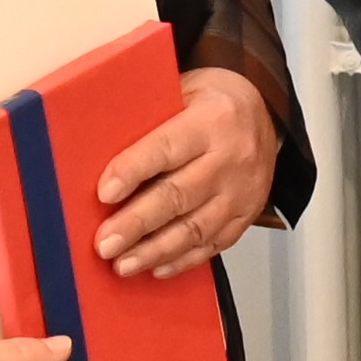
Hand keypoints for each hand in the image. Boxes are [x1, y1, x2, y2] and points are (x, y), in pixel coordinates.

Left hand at [95, 63, 282, 280]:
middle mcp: (231, 157)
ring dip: (155, 250)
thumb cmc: (212, 104)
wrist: (264, 114)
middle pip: (178, 196)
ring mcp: (242, 191)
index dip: (133, 172)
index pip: (166, 149)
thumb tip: (96, 151)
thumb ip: (150, 120)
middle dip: (136, 223)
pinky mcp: (246, 215)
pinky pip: (213, 244)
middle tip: (105, 243)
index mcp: (212, 120)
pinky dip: (182, 260)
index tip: (104, 193)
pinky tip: (157, 267)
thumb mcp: (184, 92)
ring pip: (195, 228)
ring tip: (123, 264)